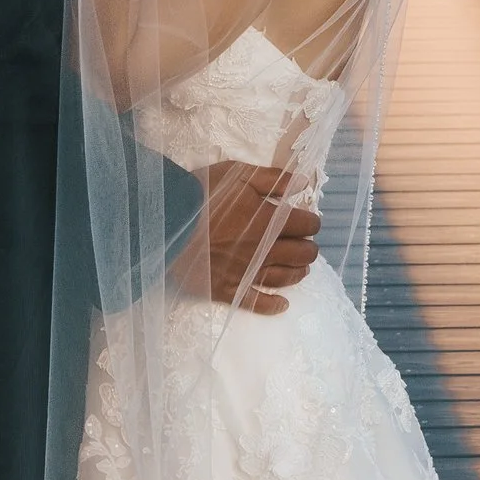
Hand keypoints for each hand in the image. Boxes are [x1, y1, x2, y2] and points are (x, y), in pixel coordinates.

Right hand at [178, 161, 321, 317]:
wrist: (167, 221)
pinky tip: (283, 304)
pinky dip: (273, 305)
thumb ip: (273, 179)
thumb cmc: (202, 194)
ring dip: (298, 272)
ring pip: (285, 278)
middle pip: (302, 254)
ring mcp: (248, 273)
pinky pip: (257, 303)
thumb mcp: (238, 174)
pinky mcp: (229, 290)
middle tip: (305, 243)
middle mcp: (265, 250)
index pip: (306, 225)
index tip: (308, 220)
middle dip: (309, 248)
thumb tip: (303, 183)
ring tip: (301, 268)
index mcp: (270, 221)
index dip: (312, 222)